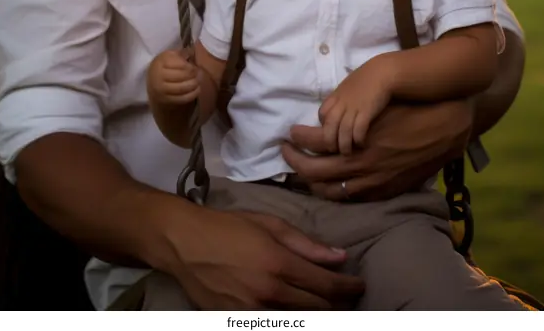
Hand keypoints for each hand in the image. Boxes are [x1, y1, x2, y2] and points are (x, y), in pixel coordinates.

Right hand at [144, 197, 363, 309]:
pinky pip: (272, 326)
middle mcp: (268, 293)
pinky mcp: (236, 323)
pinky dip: (288, 320)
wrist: (184, 243)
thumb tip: (339, 257)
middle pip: (317, 310)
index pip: (326, 285)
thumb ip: (306, 243)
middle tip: (347, 298)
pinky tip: (294, 312)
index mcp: (278, 264)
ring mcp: (252, 313)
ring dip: (316, 315)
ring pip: (298, 322)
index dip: (348, 287)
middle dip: (337, 304)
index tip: (359, 285)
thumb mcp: (269, 224)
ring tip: (326, 307)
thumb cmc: (228, 226)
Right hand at [147, 48, 198, 106]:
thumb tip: (193, 51)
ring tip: (199, 80)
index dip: (190, 66)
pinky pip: (182, 99)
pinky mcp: (165, 100)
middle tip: (200, 73)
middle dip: (194, 75)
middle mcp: (158, 76)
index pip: (179, 64)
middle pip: (181, 76)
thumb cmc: (165, 66)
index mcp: (160, 62)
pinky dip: (192, 94)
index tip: (195, 66)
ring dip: (194, 84)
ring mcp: (161, 90)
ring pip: (182, 88)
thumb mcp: (170, 56)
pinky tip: (197, 89)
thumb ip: (181, 53)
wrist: (153, 83)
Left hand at [282, 98, 473, 201]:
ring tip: (303, 170)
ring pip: (328, 191)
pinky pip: (350, 198)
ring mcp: (372, 182)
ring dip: (311, 182)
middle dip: (294, 161)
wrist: (446, 127)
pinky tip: (329, 183)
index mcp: (355, 138)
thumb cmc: (409, 108)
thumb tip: (323, 116)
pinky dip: (334, 192)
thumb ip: (349, 114)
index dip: (296, 138)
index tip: (290, 133)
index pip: (313, 142)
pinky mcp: (384, 191)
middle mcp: (360, 163)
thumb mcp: (376, 106)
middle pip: (313, 171)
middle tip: (286, 151)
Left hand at [318, 57, 395, 154]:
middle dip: (329, 142)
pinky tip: (361, 144)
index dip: (324, 126)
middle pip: (328, 127)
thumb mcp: (348, 86)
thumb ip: (341, 99)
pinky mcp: (366, 112)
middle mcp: (341, 104)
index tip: (330, 132)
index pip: (322, 114)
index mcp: (335, 97)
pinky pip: (358, 130)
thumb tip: (338, 109)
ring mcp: (352, 108)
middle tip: (334, 151)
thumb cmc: (367, 78)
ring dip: (343, 145)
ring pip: (342, 132)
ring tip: (347, 153)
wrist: (383, 72)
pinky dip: (357, 139)